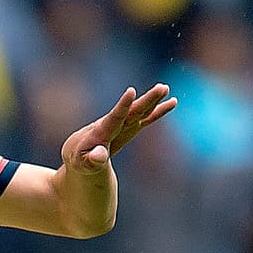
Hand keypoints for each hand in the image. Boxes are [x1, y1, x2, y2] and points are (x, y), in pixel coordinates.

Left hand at [62, 84, 176, 171]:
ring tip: (165, 89)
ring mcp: (123, 125)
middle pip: (132, 111)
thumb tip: (99, 156)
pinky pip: (146, 118)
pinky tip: (172, 102)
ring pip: (140, 111)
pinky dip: (158, 112)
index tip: (131, 91)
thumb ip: (92, 160)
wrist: (80, 154)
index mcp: (101, 131)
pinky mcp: (130, 127)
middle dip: (146, 101)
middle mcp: (114, 124)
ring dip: (152, 101)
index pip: (115, 117)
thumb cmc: (80, 159)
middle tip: (161, 88)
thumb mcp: (82, 163)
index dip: (123, 106)